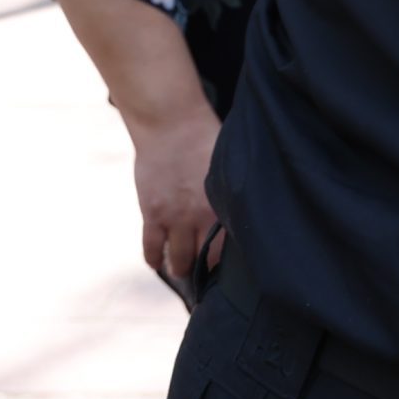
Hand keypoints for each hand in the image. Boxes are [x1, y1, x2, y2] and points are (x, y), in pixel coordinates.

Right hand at [130, 106, 223, 285]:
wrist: (171, 123)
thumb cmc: (206, 137)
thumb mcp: (228, 165)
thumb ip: (233, 190)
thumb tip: (247, 206)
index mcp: (224, 204)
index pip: (230, 246)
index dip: (229, 261)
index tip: (232, 268)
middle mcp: (200, 216)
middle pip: (205, 258)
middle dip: (206, 269)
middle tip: (207, 275)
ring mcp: (174, 217)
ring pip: (179, 259)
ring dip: (181, 268)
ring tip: (183, 270)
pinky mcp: (152, 213)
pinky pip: (151, 247)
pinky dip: (154, 259)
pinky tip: (158, 263)